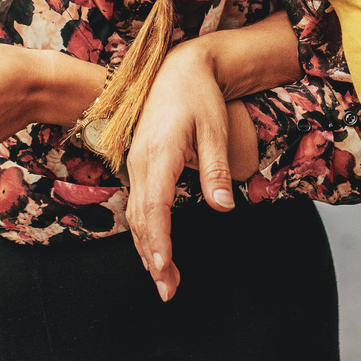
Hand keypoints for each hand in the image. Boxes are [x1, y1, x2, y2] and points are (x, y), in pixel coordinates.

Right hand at [124, 39, 249, 301]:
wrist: (179, 68)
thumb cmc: (199, 96)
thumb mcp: (215, 129)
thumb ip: (216, 170)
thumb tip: (223, 207)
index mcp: (160, 154)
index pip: (155, 207)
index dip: (159, 241)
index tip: (165, 269)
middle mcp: (141, 162)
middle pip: (141, 219)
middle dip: (153, 258)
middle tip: (168, 292)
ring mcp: (136, 164)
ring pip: (136, 215)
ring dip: (148, 249)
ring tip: (164, 282)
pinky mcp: (139, 165)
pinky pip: (138, 205)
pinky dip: (145, 232)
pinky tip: (155, 250)